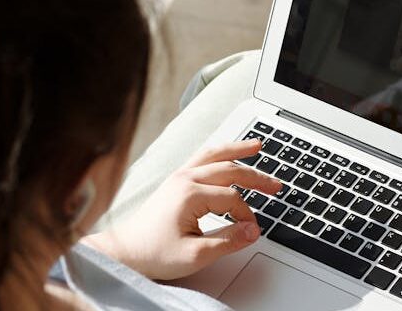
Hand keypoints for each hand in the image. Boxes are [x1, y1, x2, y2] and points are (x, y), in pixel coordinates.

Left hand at [83, 139, 280, 279]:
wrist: (124, 252)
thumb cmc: (153, 253)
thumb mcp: (194, 255)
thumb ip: (228, 242)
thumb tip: (252, 230)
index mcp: (190, 194)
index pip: (232, 199)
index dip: (246, 215)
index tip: (251, 231)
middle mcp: (185, 179)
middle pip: (229, 170)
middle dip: (256, 177)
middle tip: (276, 185)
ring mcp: (179, 177)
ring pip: (214, 155)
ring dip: (238, 150)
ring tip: (257, 145)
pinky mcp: (175, 180)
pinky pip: (202, 157)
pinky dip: (219, 152)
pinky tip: (228, 153)